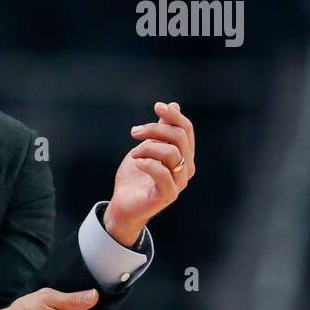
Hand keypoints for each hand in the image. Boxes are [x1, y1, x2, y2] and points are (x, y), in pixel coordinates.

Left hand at [105, 101, 195, 243]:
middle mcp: (186, 168)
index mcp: (184, 155)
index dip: (173, 115)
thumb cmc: (135, 177)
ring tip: (133, 154)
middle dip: (155, 129)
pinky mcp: (168, 195)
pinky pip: (163, 173)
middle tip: (135, 132)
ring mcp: (179, 182)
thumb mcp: (146, 147)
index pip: (186, 130)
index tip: (157, 106)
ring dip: (148, 148)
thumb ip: (161, 131)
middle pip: (180, 138)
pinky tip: (137, 162)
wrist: (124, 204)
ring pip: (173, 153)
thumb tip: (174, 105)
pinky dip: (148, 164)